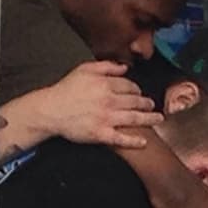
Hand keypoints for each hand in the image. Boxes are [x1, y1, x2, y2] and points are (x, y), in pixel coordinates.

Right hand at [43, 61, 162, 147]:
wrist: (50, 110)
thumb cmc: (66, 90)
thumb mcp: (84, 70)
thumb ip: (106, 66)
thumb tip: (125, 67)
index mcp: (105, 85)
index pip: (129, 86)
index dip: (137, 89)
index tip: (139, 92)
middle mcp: (109, 101)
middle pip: (135, 102)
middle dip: (147, 103)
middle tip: (152, 105)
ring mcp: (106, 119)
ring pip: (134, 118)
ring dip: (149, 119)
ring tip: (158, 119)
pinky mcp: (101, 134)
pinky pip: (121, 139)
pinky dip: (134, 141)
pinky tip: (143, 142)